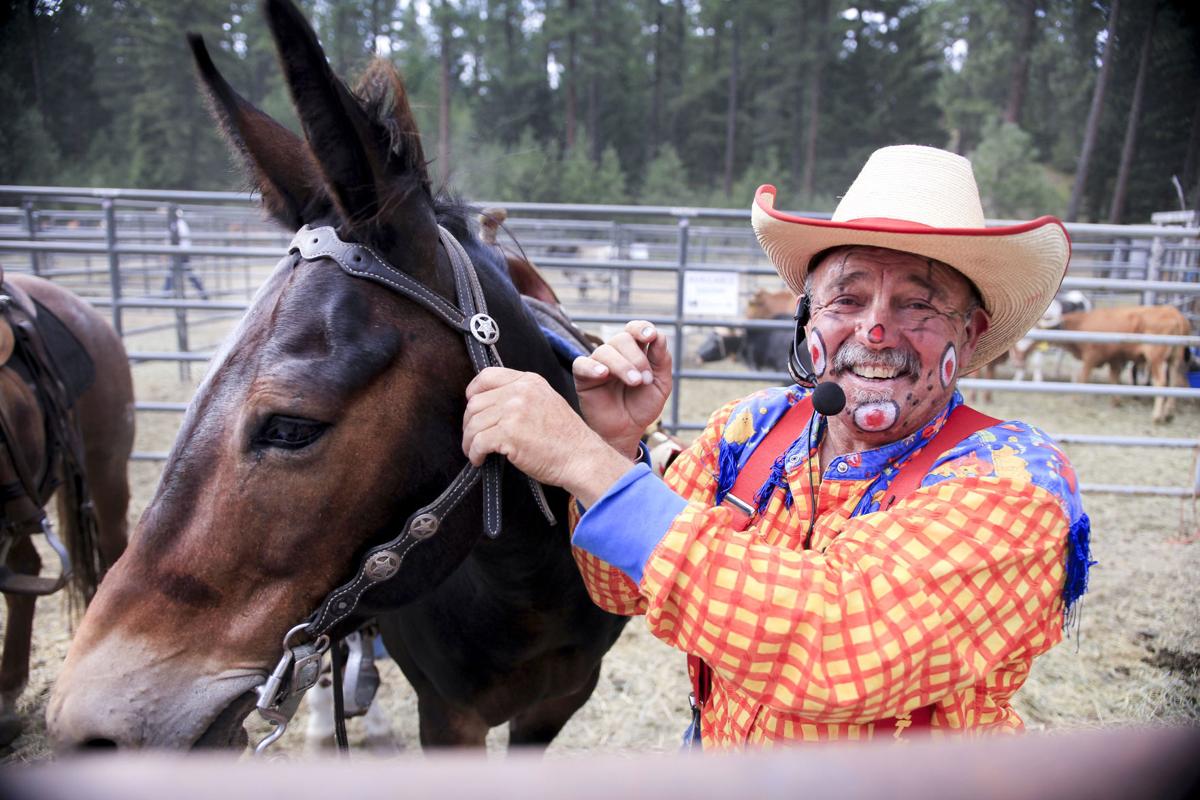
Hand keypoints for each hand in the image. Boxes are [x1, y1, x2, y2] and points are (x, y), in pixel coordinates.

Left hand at [463, 367, 633, 505]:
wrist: (582, 458)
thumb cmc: (565, 438)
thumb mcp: (546, 402)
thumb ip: (521, 397)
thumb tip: (489, 405)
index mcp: (529, 381)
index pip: (487, 376)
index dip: (473, 393)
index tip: (473, 409)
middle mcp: (520, 391)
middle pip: (476, 402)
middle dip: (469, 423)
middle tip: (473, 437)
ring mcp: (514, 411)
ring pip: (474, 423)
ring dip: (469, 441)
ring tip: (475, 451)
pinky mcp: (508, 433)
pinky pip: (478, 441)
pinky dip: (474, 453)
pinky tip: (480, 460)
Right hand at [571, 320, 671, 457]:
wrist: (627, 431)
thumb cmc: (642, 407)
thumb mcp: (660, 384)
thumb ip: (661, 360)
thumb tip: (658, 336)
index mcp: (635, 351)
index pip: (635, 329)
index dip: (642, 328)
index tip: (651, 336)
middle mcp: (615, 354)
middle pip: (622, 339)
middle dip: (637, 358)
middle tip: (644, 380)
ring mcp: (598, 363)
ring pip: (605, 350)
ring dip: (622, 365)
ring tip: (635, 382)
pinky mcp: (583, 377)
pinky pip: (581, 363)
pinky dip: (593, 367)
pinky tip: (603, 374)